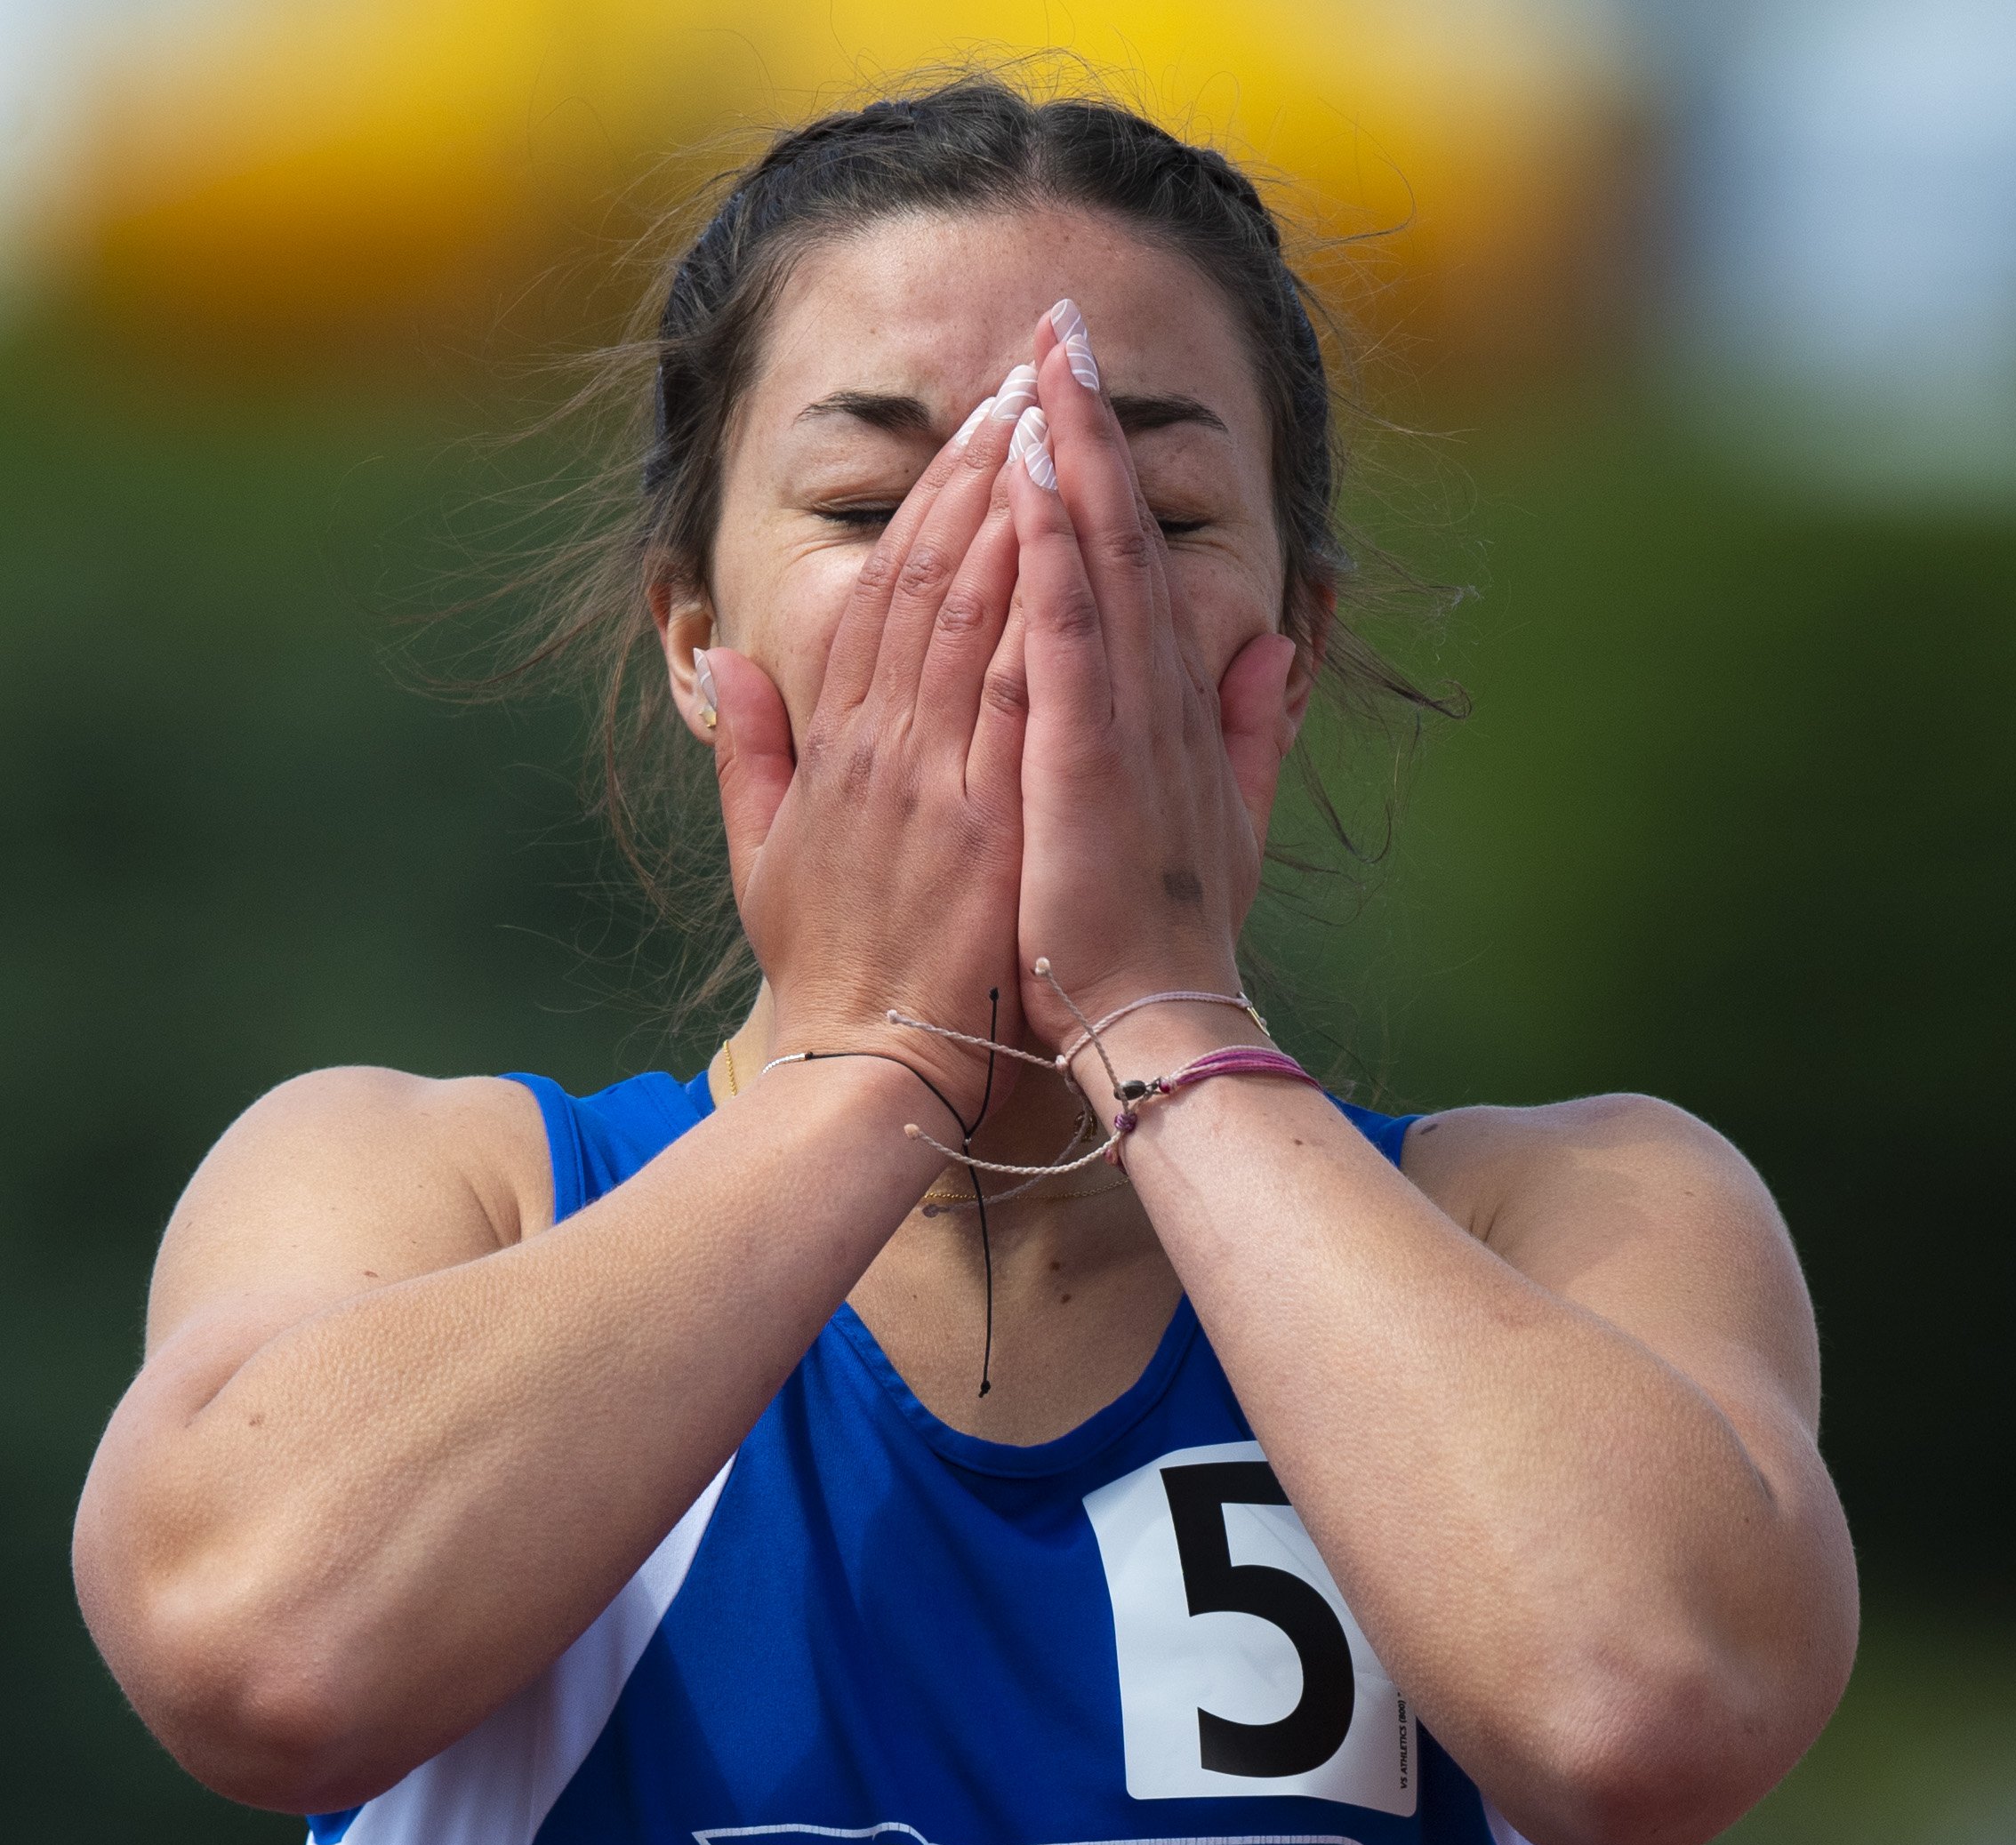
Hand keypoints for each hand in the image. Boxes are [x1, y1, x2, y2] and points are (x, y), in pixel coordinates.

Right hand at [700, 388, 1031, 1120]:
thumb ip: (750, 757)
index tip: (975, 430)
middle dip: (976, 471)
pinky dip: (1033, 610)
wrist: (867, 1072)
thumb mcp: (765, 859)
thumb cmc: (832, 977)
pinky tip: (1064, 539)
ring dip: (1008, 509)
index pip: (881, 593)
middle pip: (923, 576)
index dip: (928, 503)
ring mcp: (926, 779)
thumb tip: (728, 666)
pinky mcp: (977, 823)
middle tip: (1025, 378)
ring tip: (1050, 419)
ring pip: (963, 612)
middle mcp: (876, 745)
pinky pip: (1008, 693)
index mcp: (835, 748)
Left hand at [1000, 306, 1297, 1059]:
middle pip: (1118, 531)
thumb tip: (1262, 652)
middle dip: (1091, 421)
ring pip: (1098, 557)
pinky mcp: (1087, 754)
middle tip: (1061, 320)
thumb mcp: (1217, 827)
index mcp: (1160, 713)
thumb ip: (1240, 734)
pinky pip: (1066, 625)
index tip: (1075, 388)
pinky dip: (1054, 544)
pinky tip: (1036, 472)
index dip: (1107, 469)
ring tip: (1045, 358)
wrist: (1159, 1025)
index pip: (1129, 563)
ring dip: (1073, 451)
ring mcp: (1122, 721)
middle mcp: (1150, 698)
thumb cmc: (1165, 945)